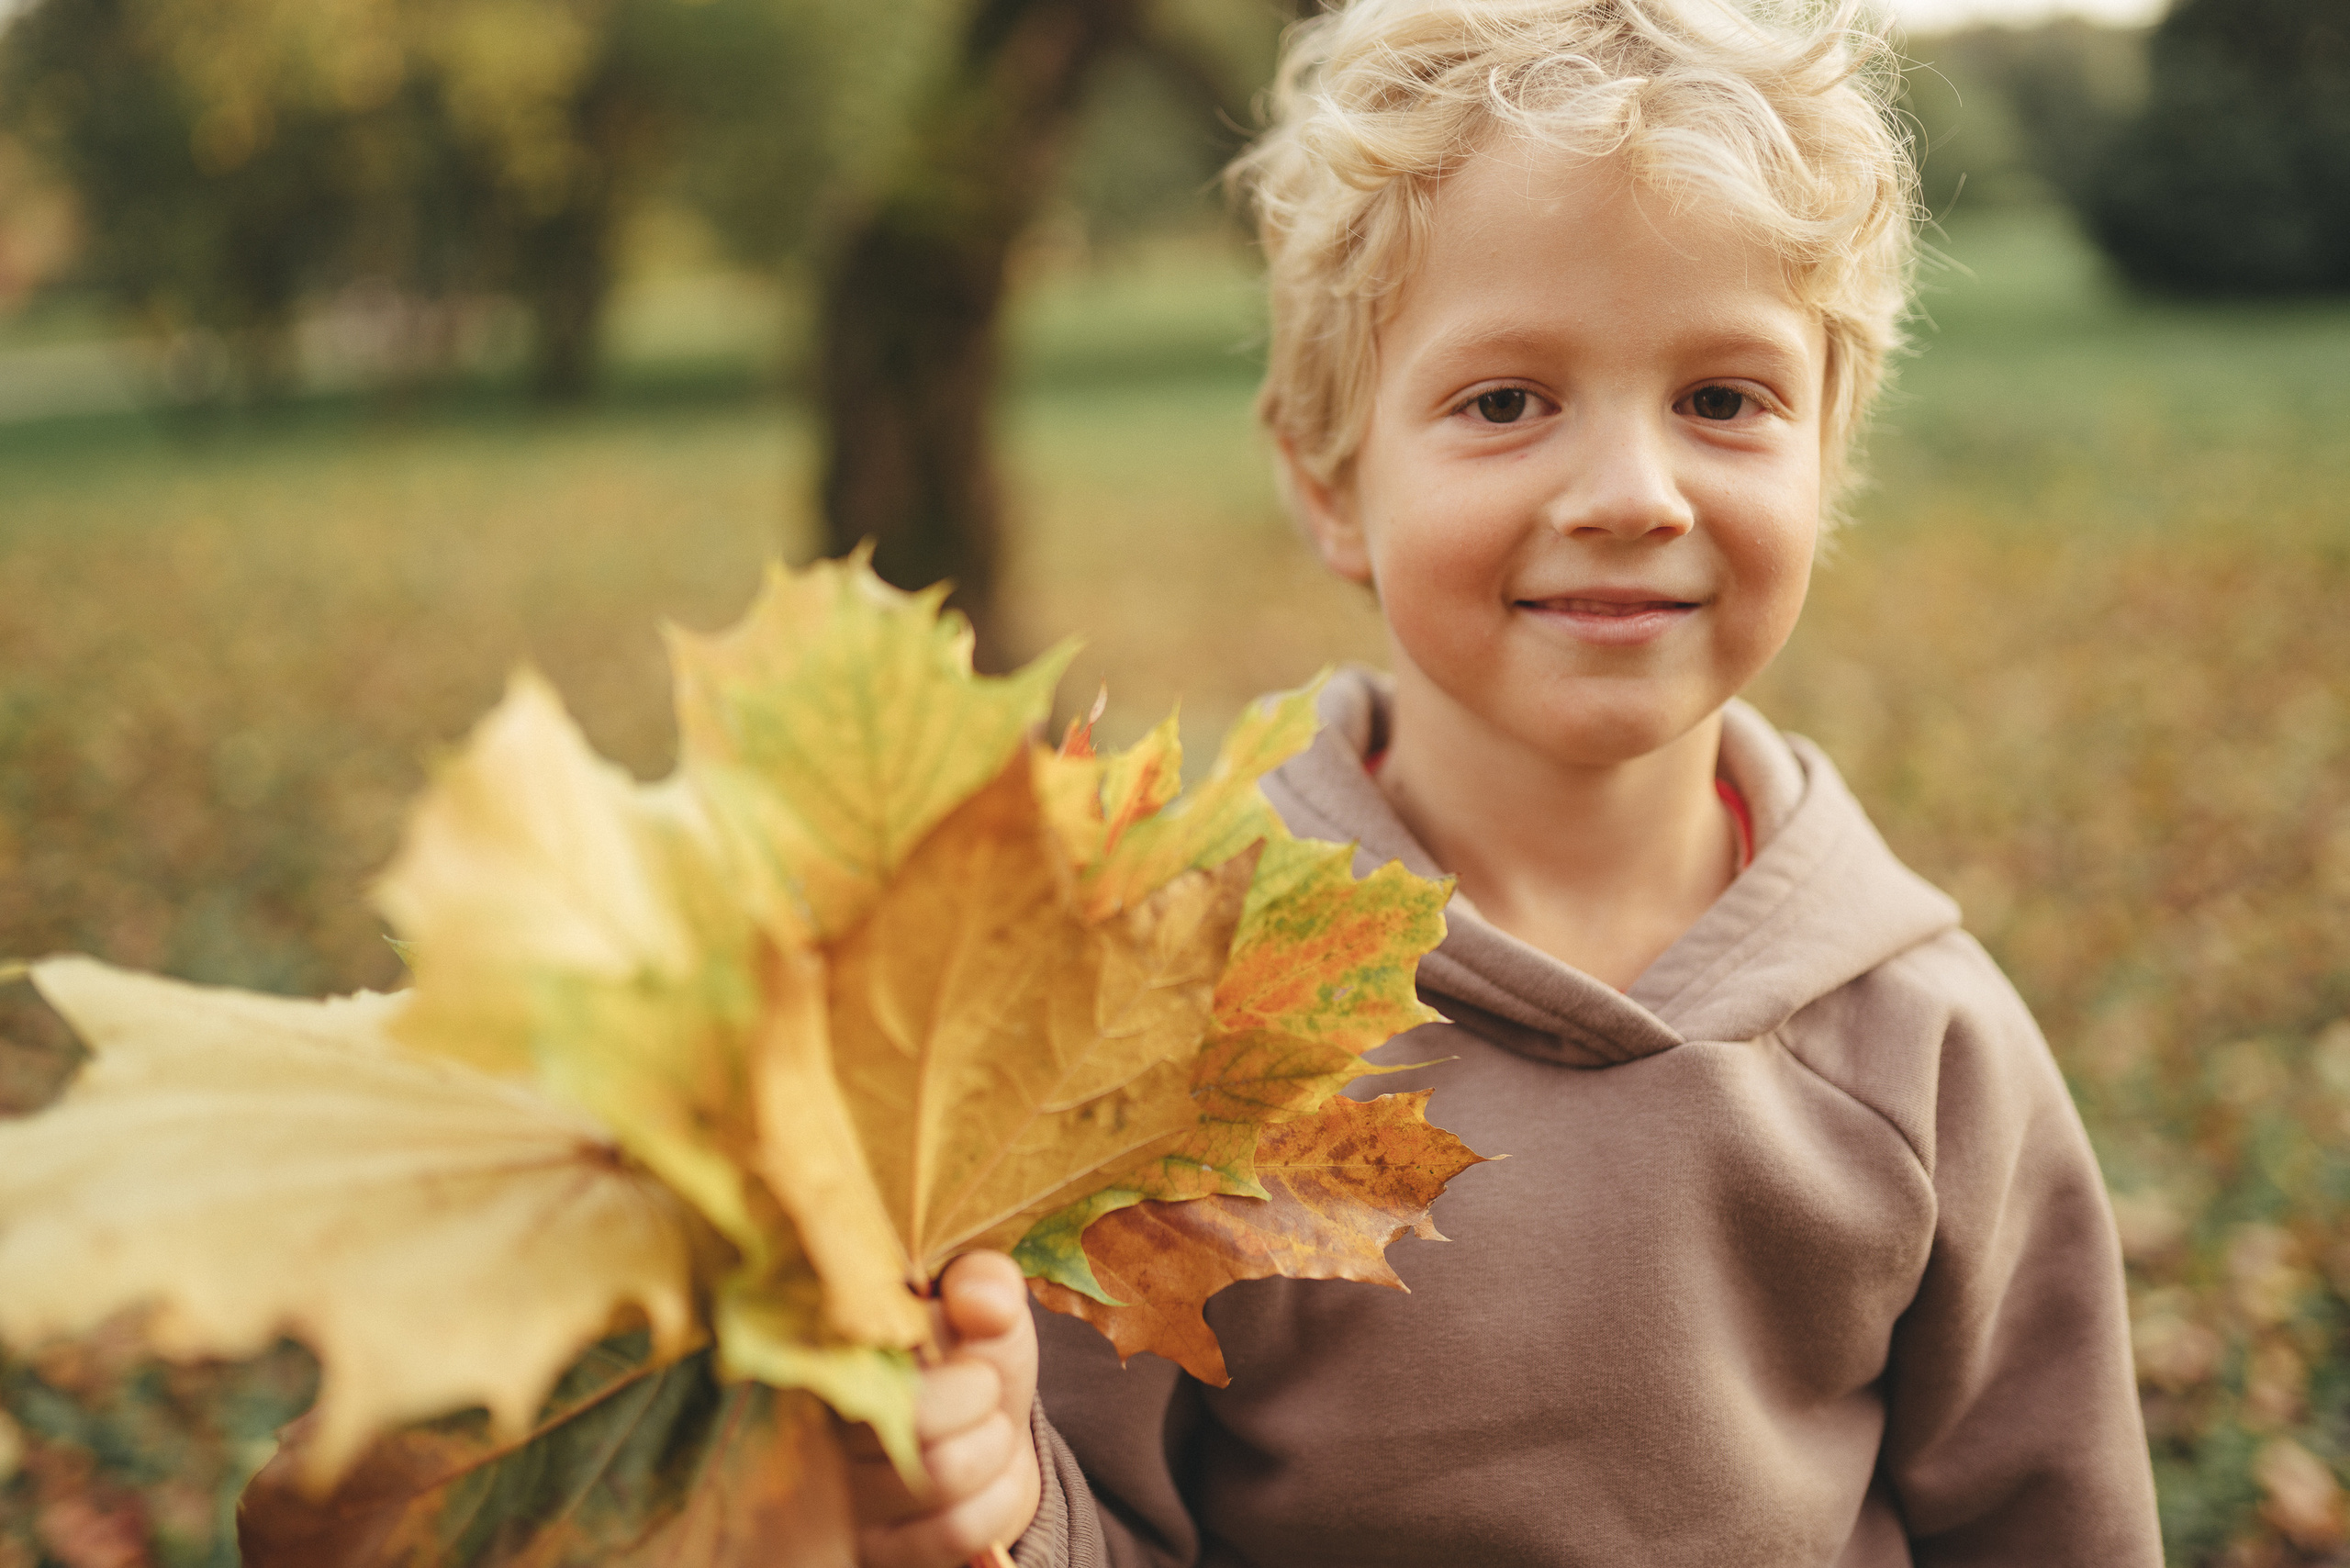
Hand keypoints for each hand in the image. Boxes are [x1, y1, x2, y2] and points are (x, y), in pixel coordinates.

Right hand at [849, 1252, 1042, 1567]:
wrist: (986, 1442)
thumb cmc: (974, 1368)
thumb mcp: (986, 1316)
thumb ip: (987, 1286)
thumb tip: (980, 1298)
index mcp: (838, 1355)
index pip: (871, 1351)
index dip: (946, 1356)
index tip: (975, 1358)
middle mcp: (823, 1428)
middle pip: (913, 1421)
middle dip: (980, 1401)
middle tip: (988, 1392)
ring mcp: (842, 1499)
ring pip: (937, 1477)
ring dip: (993, 1450)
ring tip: (990, 1434)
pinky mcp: (875, 1551)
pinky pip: (952, 1531)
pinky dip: (999, 1500)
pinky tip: (994, 1482)